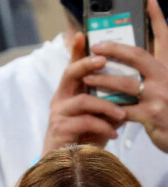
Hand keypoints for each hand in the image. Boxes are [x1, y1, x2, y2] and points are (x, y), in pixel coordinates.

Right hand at [43, 32, 125, 154]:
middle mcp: (60, 101)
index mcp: (68, 94)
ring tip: (123, 115)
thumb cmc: (82, 139)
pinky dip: (102, 126)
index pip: (72, 68)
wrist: (66, 166)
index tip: (82, 35)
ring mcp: (58, 115)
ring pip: (84, 100)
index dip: (76, 51)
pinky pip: (85, 121)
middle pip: (70, 74)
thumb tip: (129, 92)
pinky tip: (113, 134)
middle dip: (87, 64)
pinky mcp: (59, 130)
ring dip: (107, 106)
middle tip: (103, 61)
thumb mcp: (97, 117)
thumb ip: (107, 103)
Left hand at [84, 0, 167, 152]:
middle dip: (115, 50)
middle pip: (139, 57)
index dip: (158, 19)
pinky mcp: (150, 115)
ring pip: (126, 84)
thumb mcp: (165, 89)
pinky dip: (108, 110)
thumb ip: (152, 77)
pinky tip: (95, 109)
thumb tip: (129, 70)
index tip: (149, 2)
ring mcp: (159, 95)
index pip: (164, 38)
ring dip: (104, 80)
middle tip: (96, 47)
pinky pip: (122, 110)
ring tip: (87, 78)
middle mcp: (166, 77)